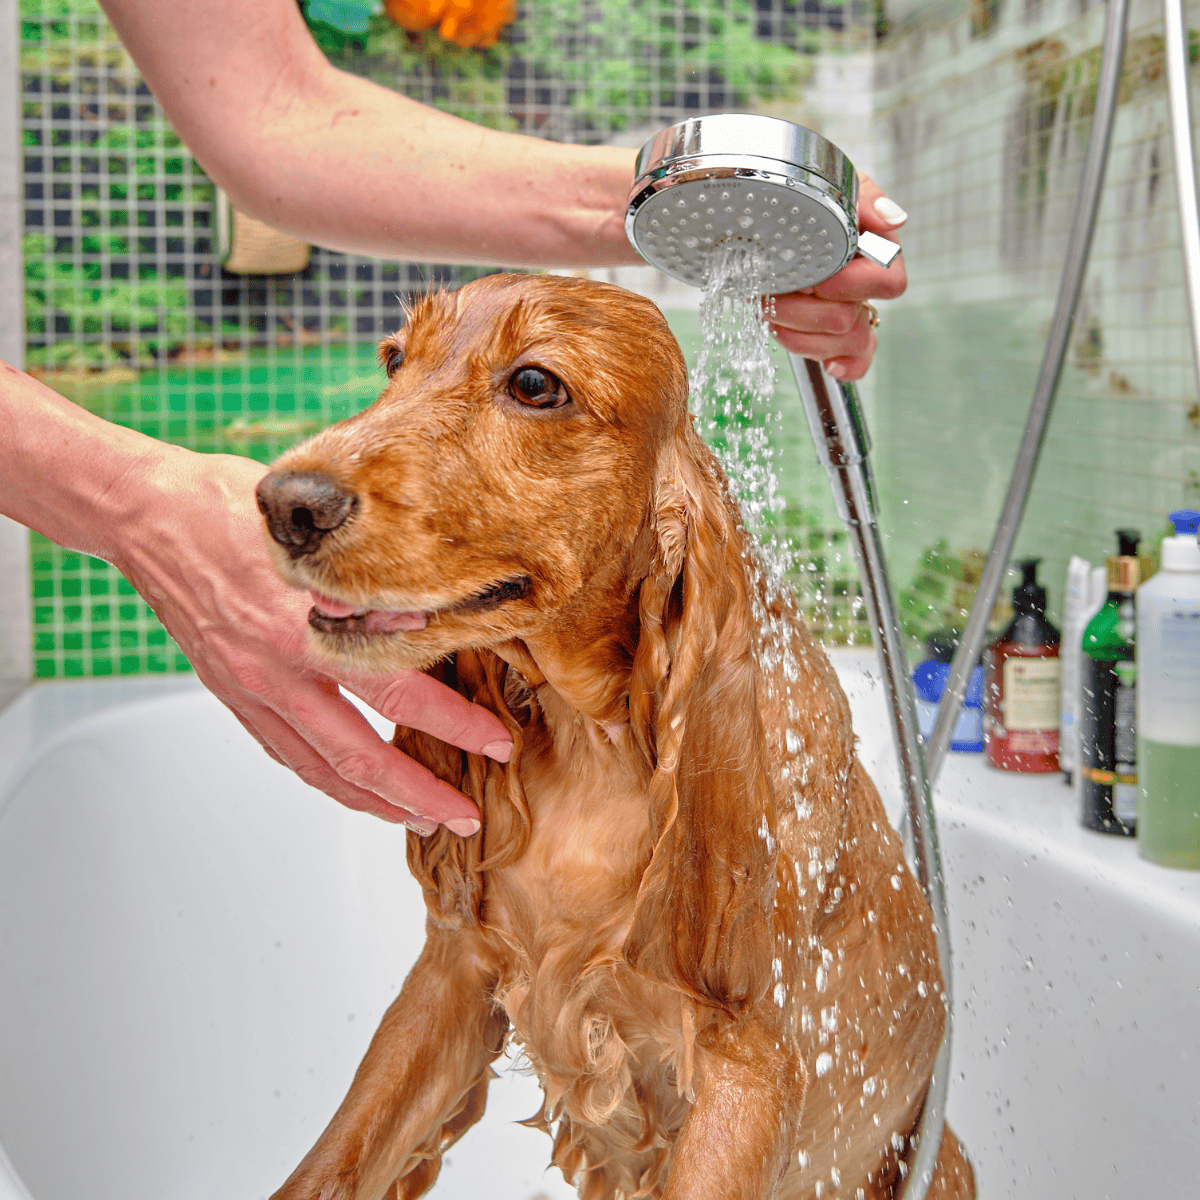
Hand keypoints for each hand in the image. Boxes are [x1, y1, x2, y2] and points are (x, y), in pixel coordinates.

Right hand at [118, 450, 510, 831]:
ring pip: (318, 767)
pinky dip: (322, 777)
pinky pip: (282, 751)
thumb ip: (365, 586)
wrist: (144, 514)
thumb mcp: (309, 534)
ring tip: (414, 818)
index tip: (495, 743)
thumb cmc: (225, 507)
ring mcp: (247, 687)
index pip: (398, 692)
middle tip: (461, 817)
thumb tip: (423, 621)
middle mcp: (273, 669)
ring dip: (372, 801)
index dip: (453, 724)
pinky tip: (350, 786)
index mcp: (302, 628)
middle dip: (418, 794)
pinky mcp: (229, 691)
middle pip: (359, 755)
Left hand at [767, 173, 907, 381]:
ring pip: (844, 343)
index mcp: (875, 253)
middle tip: (780, 290)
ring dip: (800, 332)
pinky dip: (843, 366)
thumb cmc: (808, 201)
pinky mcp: (834, 337)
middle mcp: (865, 288)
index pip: (889, 283)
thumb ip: (866, 199)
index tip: (819, 279)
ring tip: (772, 310)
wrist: (768, 219)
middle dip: (806, 310)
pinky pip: (855, 364)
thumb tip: (893, 219)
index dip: (853, 286)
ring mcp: (852, 315)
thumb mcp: (835, 187)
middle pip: (852, 321)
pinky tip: (829, 364)